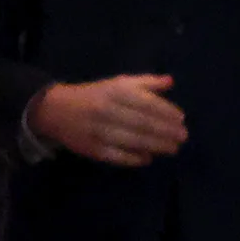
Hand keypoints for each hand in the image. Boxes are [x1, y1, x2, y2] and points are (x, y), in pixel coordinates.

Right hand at [31, 75, 186, 166]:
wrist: (56, 110)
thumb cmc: (96, 95)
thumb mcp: (119, 83)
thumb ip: (146, 83)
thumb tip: (171, 82)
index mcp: (116, 92)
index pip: (146, 103)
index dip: (166, 111)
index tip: (182, 119)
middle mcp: (107, 111)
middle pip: (142, 123)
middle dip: (165, 131)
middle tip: (183, 137)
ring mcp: (98, 132)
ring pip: (131, 140)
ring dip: (155, 145)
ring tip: (173, 148)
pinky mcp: (91, 149)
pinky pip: (115, 156)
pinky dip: (133, 158)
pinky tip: (148, 158)